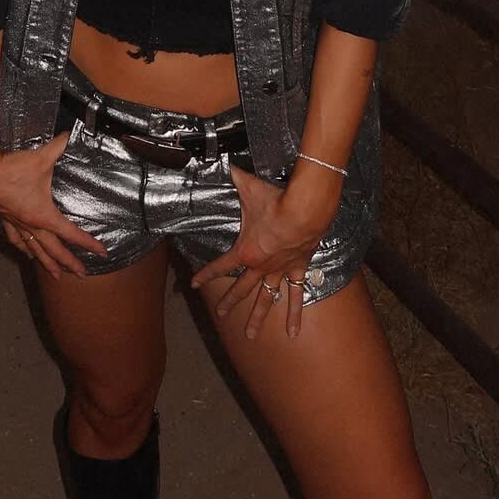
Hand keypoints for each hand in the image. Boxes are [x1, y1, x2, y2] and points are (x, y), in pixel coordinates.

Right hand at [0, 129, 108, 280]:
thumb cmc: (12, 168)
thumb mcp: (41, 157)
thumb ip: (58, 146)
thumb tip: (69, 135)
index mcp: (43, 215)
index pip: (70, 233)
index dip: (87, 242)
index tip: (101, 251)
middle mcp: (31, 224)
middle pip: (53, 249)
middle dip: (69, 262)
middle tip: (82, 274)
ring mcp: (16, 224)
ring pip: (34, 249)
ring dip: (46, 262)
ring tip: (56, 274)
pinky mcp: (4, 218)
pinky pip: (16, 238)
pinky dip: (23, 247)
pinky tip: (25, 252)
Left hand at [189, 162, 321, 339]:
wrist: (305, 210)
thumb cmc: (275, 200)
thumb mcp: (249, 187)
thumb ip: (236, 177)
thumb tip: (226, 163)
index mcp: (245, 251)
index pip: (220, 266)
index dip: (205, 275)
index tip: (193, 284)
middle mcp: (261, 266)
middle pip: (241, 288)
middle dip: (230, 302)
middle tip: (221, 315)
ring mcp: (280, 270)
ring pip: (266, 299)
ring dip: (257, 317)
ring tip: (251, 336)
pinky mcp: (298, 270)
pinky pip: (295, 295)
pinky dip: (293, 314)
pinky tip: (292, 332)